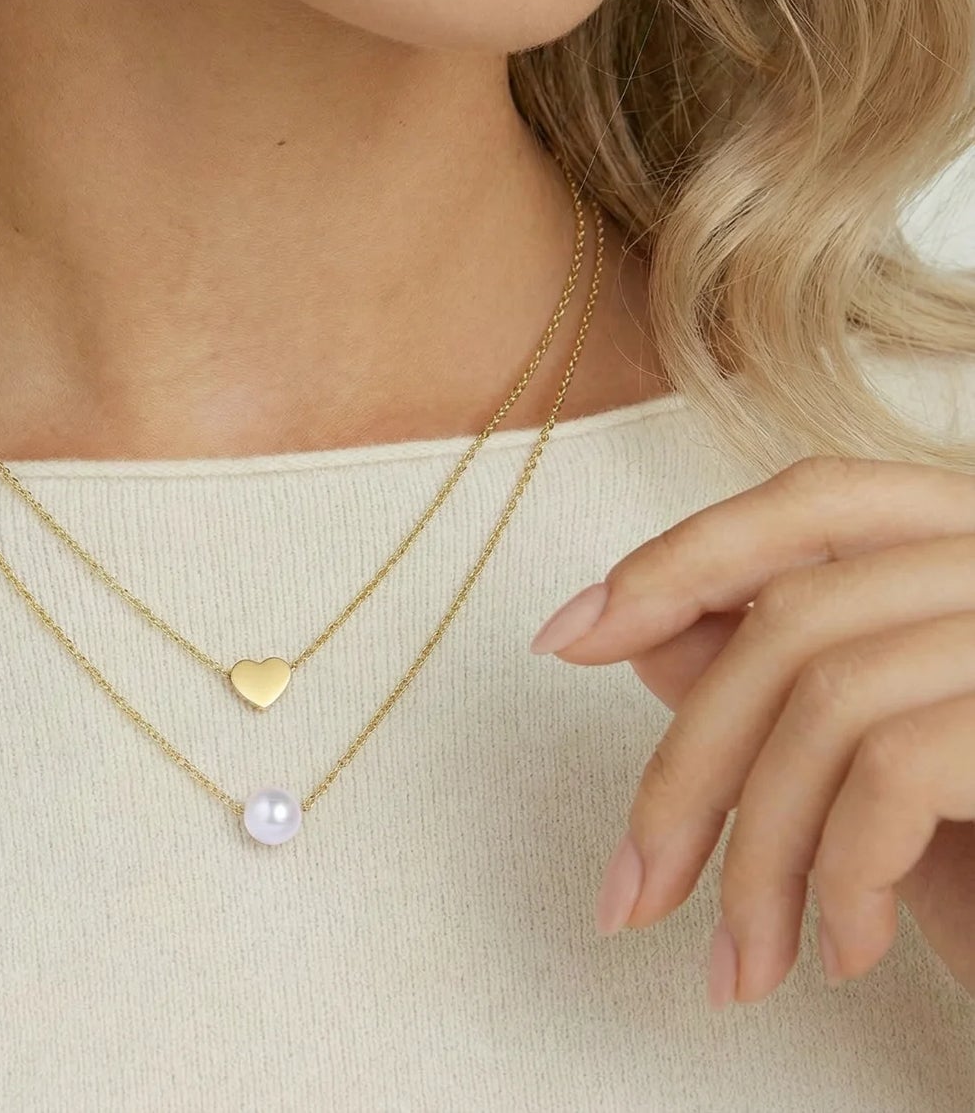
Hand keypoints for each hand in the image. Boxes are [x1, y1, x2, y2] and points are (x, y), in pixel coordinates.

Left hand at [528, 455, 974, 1007]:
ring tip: (744, 963)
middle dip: (688, 770)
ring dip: (756, 855)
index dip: (681, 556)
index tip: (569, 635)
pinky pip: (894, 767)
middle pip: (792, 616)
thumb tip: (641, 627)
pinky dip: (839, 872)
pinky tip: (842, 952)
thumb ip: (784, 676)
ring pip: (826, 697)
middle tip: (631, 895)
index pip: (813, 500)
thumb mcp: (885, 764)